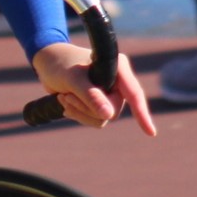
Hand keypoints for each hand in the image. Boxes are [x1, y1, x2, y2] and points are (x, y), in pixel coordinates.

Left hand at [32, 42, 157, 135]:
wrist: (46, 63)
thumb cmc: (60, 64)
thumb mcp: (74, 80)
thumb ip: (91, 96)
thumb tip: (109, 115)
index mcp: (118, 68)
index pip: (133, 94)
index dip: (142, 113)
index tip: (150, 133)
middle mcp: (117, 81)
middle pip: (113, 111)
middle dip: (87, 108)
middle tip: (68, 95)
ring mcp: (107, 93)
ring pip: (102, 118)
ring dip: (80, 111)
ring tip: (64, 96)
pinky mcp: (97, 102)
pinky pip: (94, 119)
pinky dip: (78, 113)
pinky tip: (65, 100)